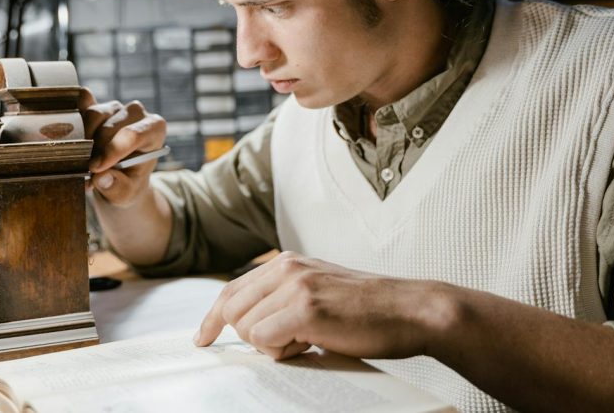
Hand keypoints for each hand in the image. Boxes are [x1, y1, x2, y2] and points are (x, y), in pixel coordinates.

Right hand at [82, 95, 166, 206]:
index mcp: (154, 129)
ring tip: (83, 160)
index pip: (133, 134)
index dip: (112, 150)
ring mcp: (115, 107)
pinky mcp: (95, 106)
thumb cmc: (128, 183)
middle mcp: (136, 113)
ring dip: (83, 139)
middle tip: (87, 171)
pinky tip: (70, 136)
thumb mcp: (126, 194)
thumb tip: (101, 178)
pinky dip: (73, 117)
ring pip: (93, 115)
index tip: (96, 168)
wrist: (119, 178)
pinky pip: (81, 103)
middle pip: (109, 126)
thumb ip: (117, 187)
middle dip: (96, 150)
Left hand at [194, 251, 451, 360]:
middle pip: (232, 310)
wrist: (410, 310)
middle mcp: (287, 268)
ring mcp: (296, 286)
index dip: (213, 318)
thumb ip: (284, 296)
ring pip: (247, 328)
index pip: (232, 289)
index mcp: (287, 262)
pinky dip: (284, 351)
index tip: (203, 338)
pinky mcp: (306, 309)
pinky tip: (313, 344)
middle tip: (290, 342)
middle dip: (249, 337)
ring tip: (309, 340)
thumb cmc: (367, 310)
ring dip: (273, 345)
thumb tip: (248, 322)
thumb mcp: (318, 290)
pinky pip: (265, 340)